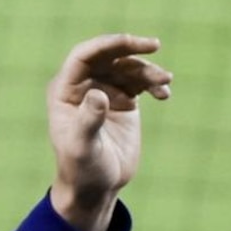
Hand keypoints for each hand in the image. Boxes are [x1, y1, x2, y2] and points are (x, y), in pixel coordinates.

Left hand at [48, 33, 171, 230]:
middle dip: (131, 48)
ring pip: (127, 67)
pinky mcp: (123, 101)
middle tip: (155, 46)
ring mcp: (105, 91)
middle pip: (108, 55)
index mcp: (65, 91)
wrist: (95, 188)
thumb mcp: (83, 148)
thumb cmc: (82, 170)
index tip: (132, 42)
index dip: (107, 44)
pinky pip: (140, 82)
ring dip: (148, 70)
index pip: (84, 56)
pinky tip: (165, 95)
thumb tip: (99, 95)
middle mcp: (83, 86)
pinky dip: (154, 84)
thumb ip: (88, 121)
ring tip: (165, 82)